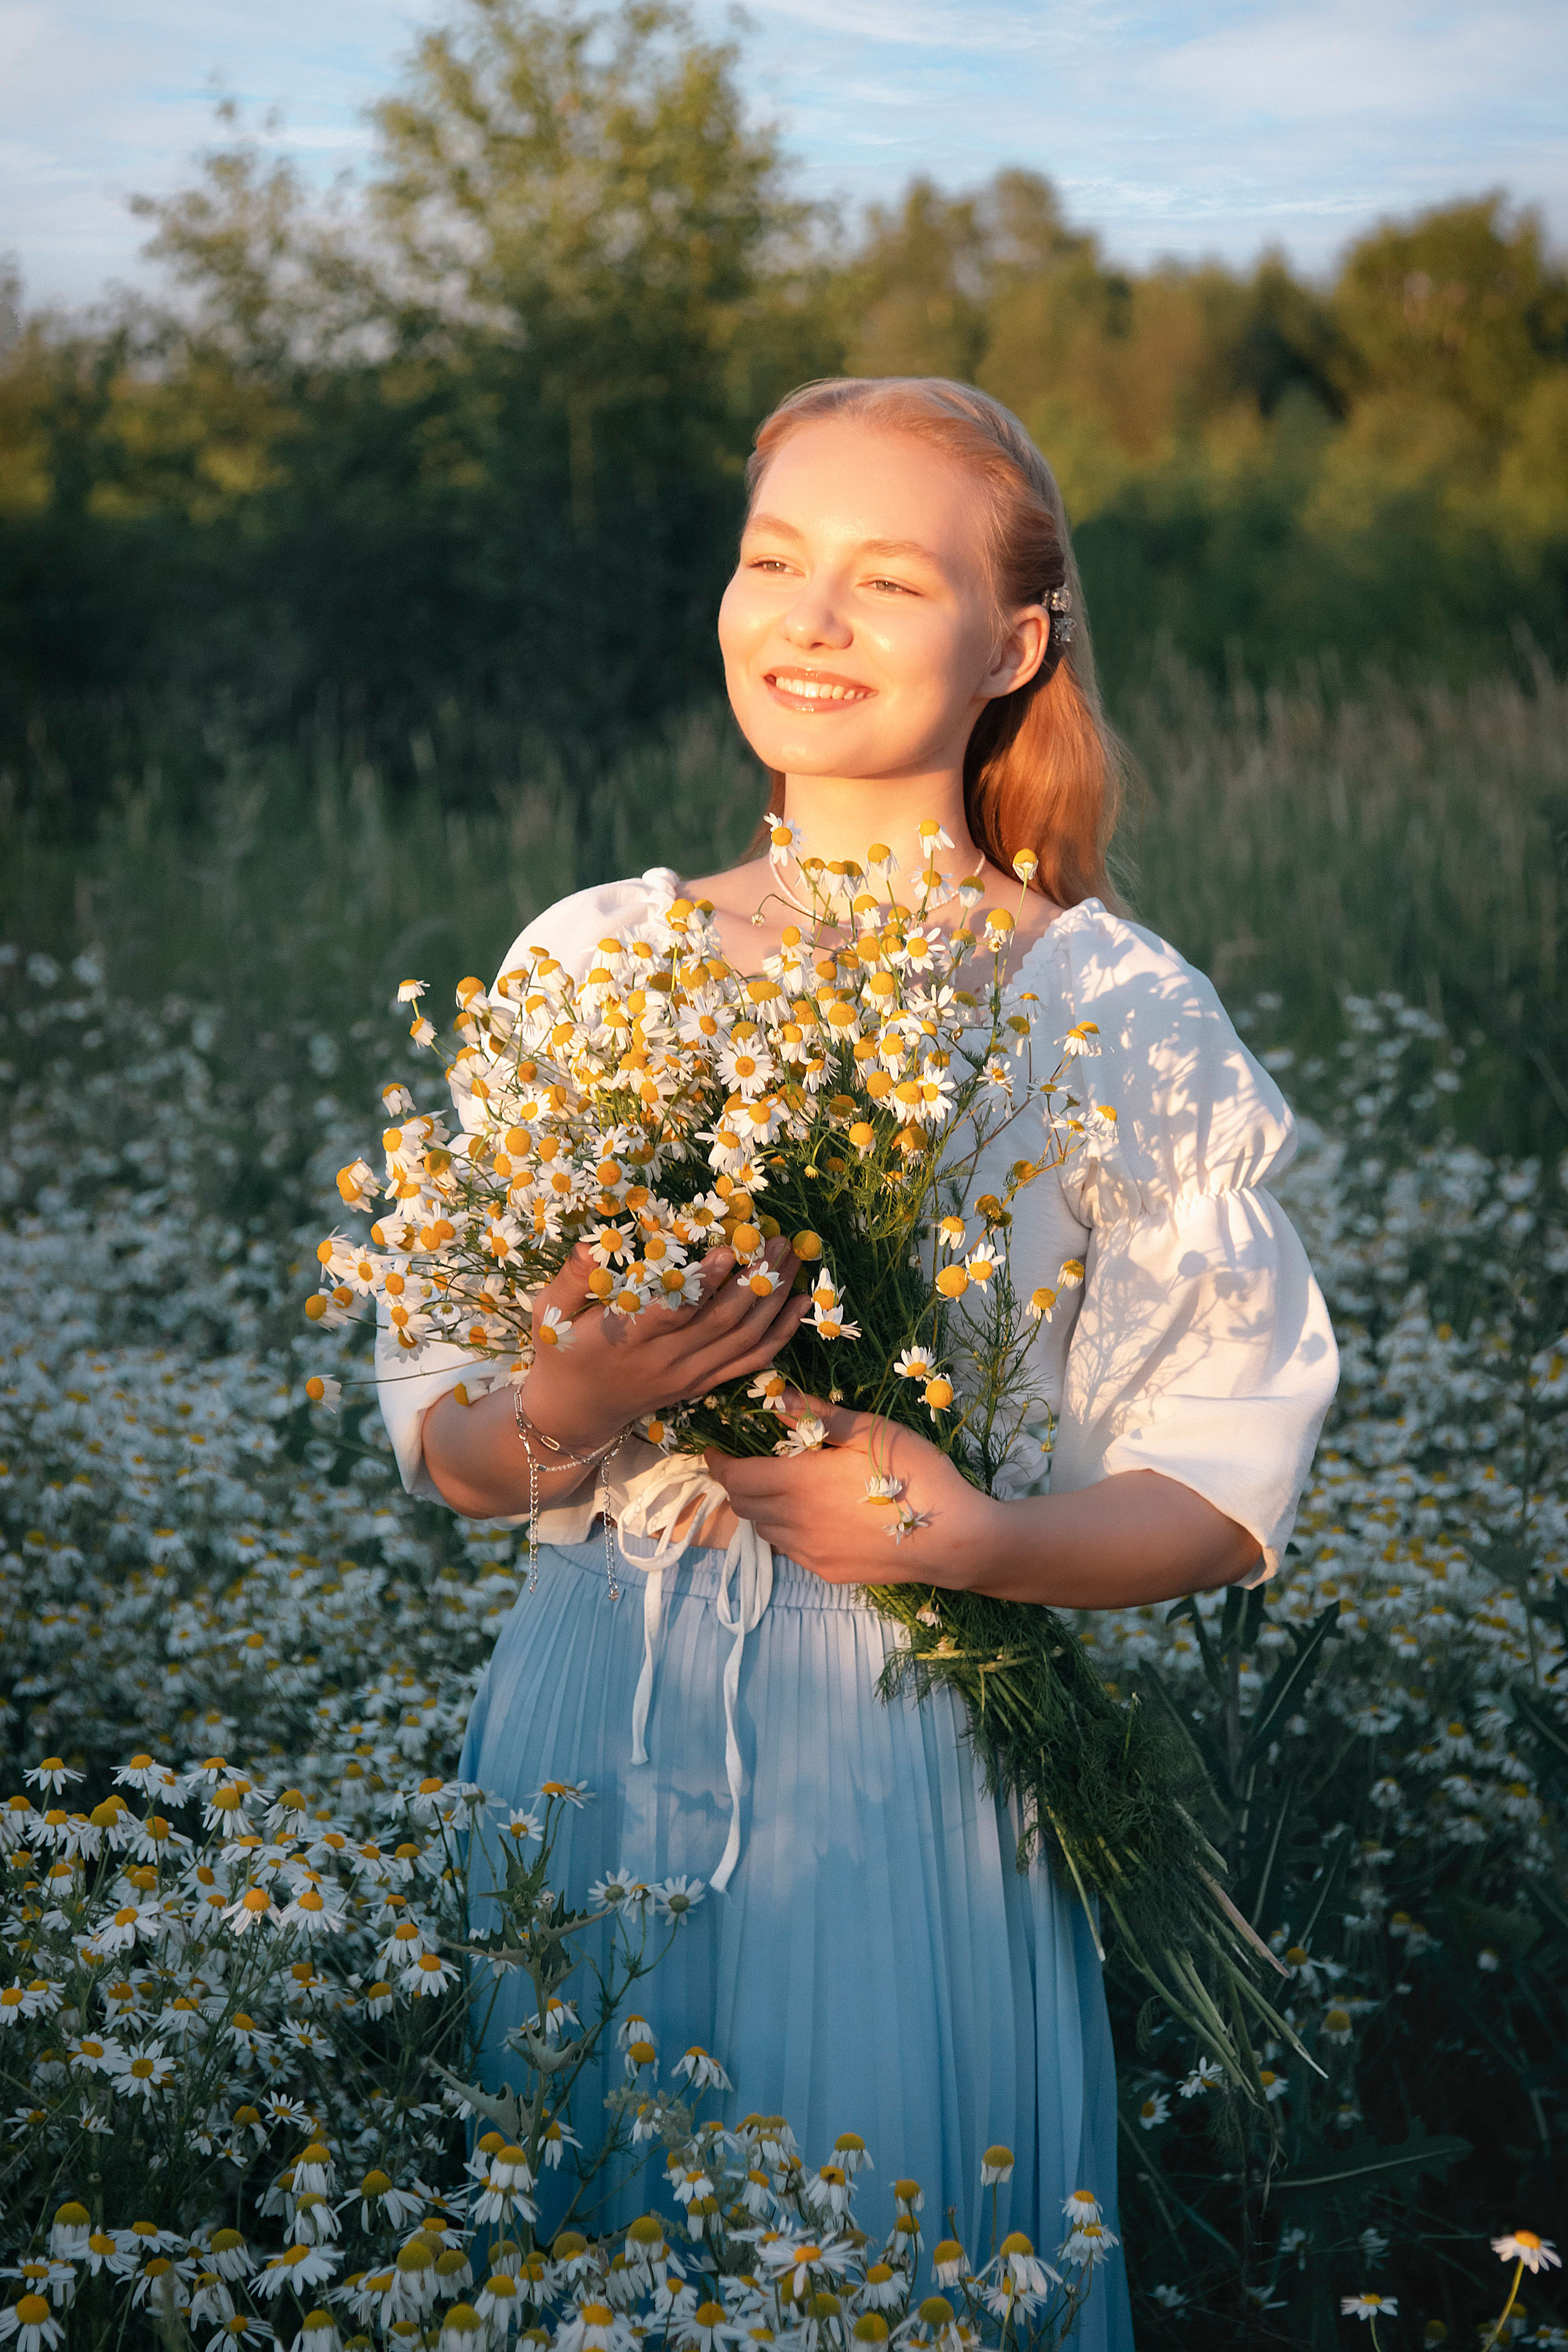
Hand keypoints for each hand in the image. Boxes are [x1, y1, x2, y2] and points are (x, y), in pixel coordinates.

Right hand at [520, 1236, 807, 1451]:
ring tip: (793, 1258)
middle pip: (723, 1322)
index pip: (673, 1313)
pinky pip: (749, 1362)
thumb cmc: (561, 1353)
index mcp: (626, 1339)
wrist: (575, 1412)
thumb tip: (594, 1242)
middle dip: (756, 1279)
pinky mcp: (702, 1385)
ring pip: (743, 1340)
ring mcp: (688, 1376)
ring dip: (774, 1299)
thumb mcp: (549, 1313)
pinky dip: (779, 1334)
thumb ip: (572, 1277)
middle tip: (779, 1239)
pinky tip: (798, 1305)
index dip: (704, 1284)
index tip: (728, 1251)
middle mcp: (664, 1361)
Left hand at [703, 1394, 1001, 1586]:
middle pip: (743, 1505)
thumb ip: (821, 1416)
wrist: (953, 1538)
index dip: (717, 1463)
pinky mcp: (828, 1572)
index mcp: (798, 1483)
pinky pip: (789, 1550)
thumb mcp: (870, 1431)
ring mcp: (810, 1552)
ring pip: (764, 1530)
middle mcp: (794, 1522)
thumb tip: (780, 1398)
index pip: (735, 1477)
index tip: (714, 1450)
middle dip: (735, 1483)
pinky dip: (784, 1530)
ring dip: (759, 1508)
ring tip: (778, 1487)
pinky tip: (809, 1516)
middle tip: (746, 1463)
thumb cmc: (915, 1474)